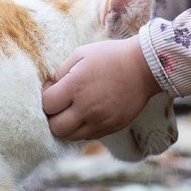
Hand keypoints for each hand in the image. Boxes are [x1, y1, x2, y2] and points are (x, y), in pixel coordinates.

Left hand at [42, 37, 161, 142]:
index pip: (47, 104)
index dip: (45, 96)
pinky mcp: (111, 127)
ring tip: (71, 111)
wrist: (144, 67)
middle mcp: (86, 108)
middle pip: (55, 127)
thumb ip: (61, 72)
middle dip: (52, 116)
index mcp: (75, 87)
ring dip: (66, 126)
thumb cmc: (111, 56)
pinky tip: (87, 113)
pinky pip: (88, 136)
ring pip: (71, 137)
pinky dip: (82, 128)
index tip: (52, 88)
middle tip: (58, 105)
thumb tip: (51, 87)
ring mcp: (100, 121)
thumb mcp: (81, 54)